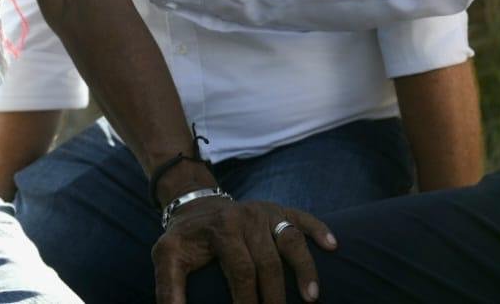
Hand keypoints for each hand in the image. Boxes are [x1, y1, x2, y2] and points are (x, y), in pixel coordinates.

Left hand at [156, 196, 335, 303]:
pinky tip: (333, 246)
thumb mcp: (166, 257)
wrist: (196, 205)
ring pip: (290, 239)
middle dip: (276, 296)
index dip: (247, 299)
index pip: (241, 270)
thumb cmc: (184, 239)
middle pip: (268, 261)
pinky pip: (303, 217)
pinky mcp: (279, 209)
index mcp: (222, 229)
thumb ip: (168, 288)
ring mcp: (266, 212)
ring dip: (304, 269)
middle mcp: (246, 217)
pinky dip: (319, 229)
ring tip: (312, 298)